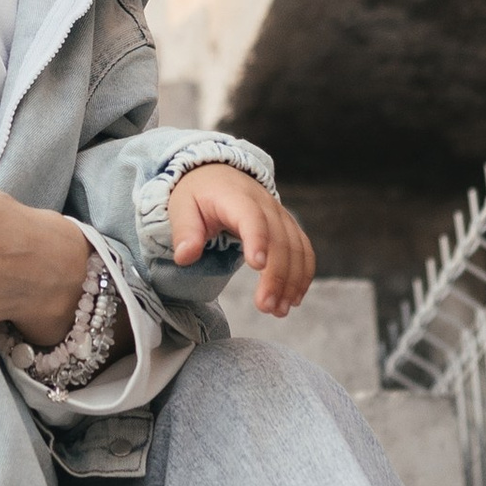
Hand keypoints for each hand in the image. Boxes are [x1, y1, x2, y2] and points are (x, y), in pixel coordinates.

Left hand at [167, 165, 313, 318]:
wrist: (218, 175)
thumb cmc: (198, 194)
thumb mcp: (181, 207)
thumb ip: (185, 231)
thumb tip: (185, 257)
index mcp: (235, 198)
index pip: (252, 218)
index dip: (257, 239)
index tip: (257, 266)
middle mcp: (265, 205)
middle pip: (279, 240)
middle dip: (276, 276)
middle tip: (266, 307)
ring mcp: (280, 216)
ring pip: (296, 248)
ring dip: (292, 281)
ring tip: (279, 310)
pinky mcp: (287, 227)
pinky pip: (304, 250)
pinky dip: (303, 274)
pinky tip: (294, 298)